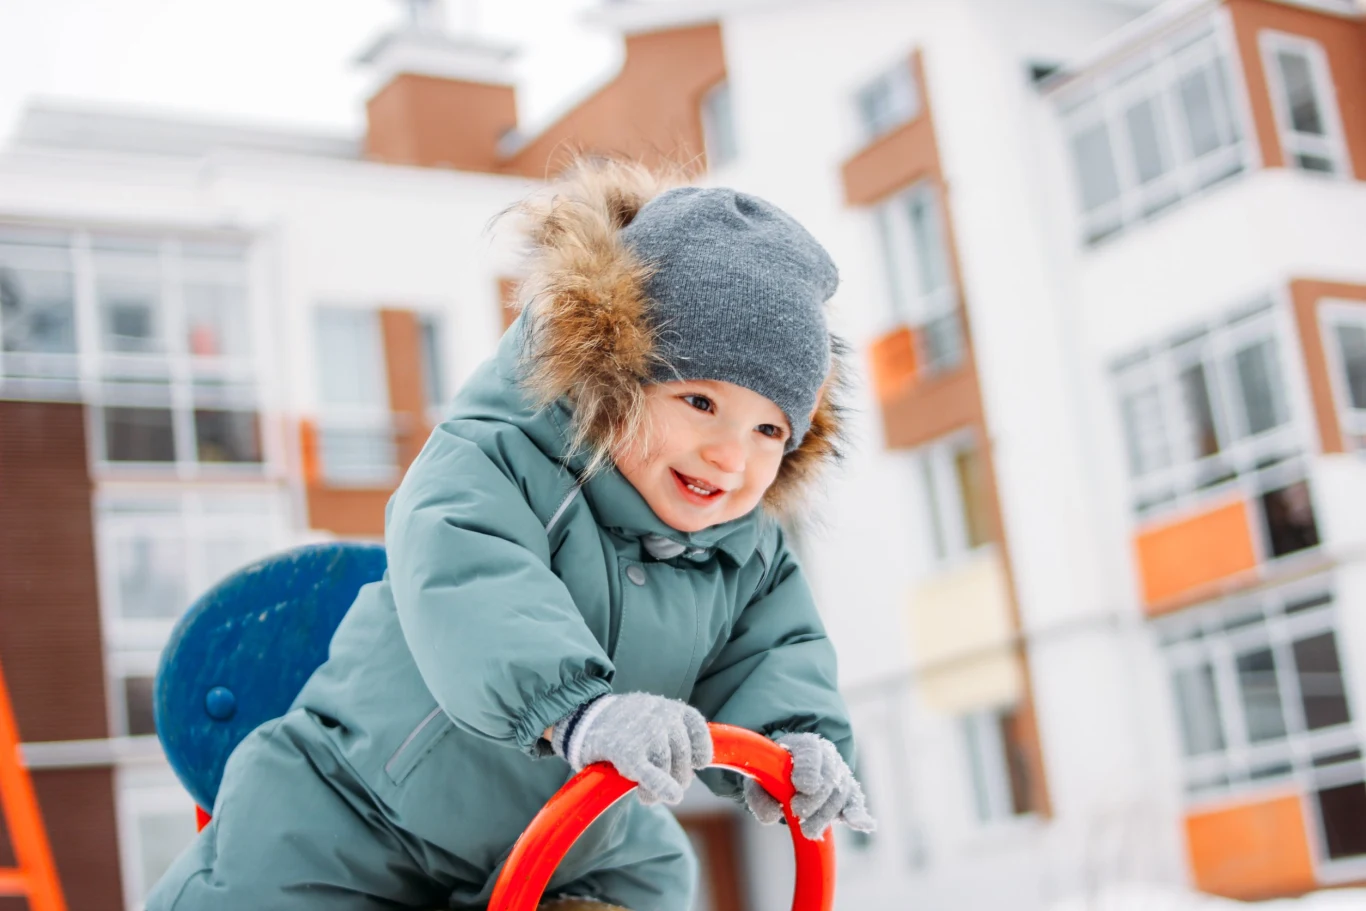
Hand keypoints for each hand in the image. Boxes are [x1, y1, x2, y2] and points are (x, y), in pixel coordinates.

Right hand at [551, 693, 712, 804]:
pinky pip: (652, 775)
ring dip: (661, 789)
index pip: (698, 731)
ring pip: (668, 770)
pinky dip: (661, 788)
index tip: (696, 763)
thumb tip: (695, 765)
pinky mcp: (628, 752)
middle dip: (677, 776)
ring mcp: (647, 733)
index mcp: (670, 707)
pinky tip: (666, 797)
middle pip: (683, 757)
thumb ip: (672, 734)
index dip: (699, 752)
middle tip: (664, 784)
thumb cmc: (621, 723)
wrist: (583, 716)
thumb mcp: (651, 714)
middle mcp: (663, 717)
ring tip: (647, 793)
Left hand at [743, 732, 875, 839]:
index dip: (809, 768)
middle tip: (797, 812)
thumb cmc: (770, 778)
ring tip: (808, 831)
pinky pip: (856, 801)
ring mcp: (839, 773)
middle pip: (828, 775)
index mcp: (801, 745)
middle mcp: (825, 755)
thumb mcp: (757, 783)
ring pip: (840, 792)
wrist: (786, 774)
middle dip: (814, 798)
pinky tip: (861, 824)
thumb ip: (759, 797)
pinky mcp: (848, 793)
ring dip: (825, 815)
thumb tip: (773, 815)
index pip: (810, 750)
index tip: (802, 786)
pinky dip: (858, 814)